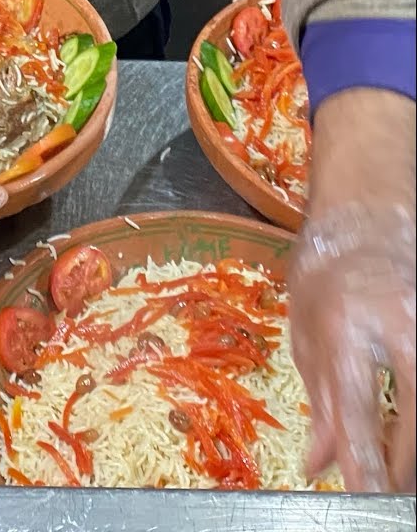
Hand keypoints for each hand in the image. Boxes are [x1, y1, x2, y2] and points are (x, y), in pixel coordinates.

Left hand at [288, 89, 415, 491]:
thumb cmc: (326, 274)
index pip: (358, 413)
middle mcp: (400, 325)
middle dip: (406, 465)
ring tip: (403, 473)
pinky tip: (410, 431)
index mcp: (346, 330)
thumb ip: (321, 403)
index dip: (365, 466)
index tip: (368, 501)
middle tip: (394, 498)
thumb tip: (319, 465)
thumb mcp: (307, 334)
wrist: (368, 212)